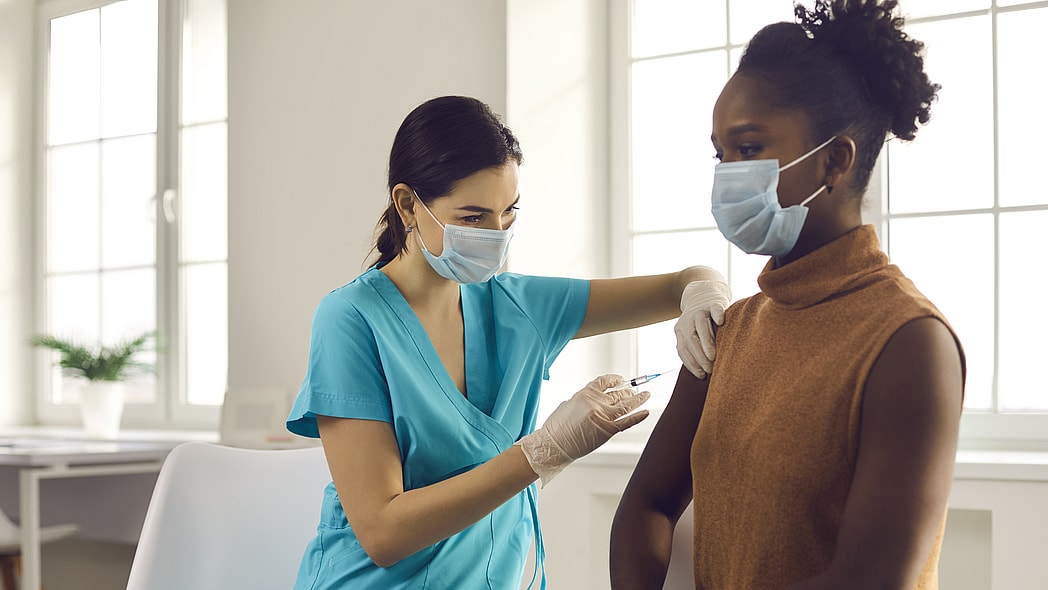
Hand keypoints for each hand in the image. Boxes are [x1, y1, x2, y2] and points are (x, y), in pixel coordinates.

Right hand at [517, 374, 649, 486]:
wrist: (554, 445)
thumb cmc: (557, 427)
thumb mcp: (569, 404)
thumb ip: (585, 400)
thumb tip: (596, 400)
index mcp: (585, 393)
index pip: (604, 381)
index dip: (615, 379)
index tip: (620, 380)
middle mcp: (596, 402)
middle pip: (617, 393)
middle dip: (628, 391)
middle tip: (635, 390)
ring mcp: (603, 416)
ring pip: (626, 405)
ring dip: (638, 399)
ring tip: (646, 395)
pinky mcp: (608, 430)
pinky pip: (627, 421)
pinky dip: (638, 416)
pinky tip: (646, 412)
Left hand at [674, 278, 730, 378]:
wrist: (703, 293)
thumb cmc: (701, 322)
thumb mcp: (692, 333)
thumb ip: (694, 347)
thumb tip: (702, 373)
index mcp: (681, 330)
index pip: (683, 349)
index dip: (691, 363)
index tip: (701, 375)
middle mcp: (688, 320)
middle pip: (691, 339)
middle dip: (699, 357)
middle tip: (710, 369)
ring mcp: (701, 310)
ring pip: (701, 326)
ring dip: (706, 342)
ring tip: (713, 356)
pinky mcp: (714, 303)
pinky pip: (715, 309)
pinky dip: (717, 315)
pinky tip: (721, 323)